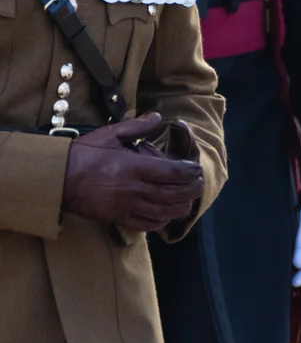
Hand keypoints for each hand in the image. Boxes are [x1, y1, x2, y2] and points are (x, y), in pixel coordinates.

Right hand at [62, 112, 205, 232]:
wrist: (59, 178)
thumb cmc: (84, 154)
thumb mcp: (110, 134)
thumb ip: (137, 126)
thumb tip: (159, 117)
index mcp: (137, 167)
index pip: (175, 172)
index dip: (191, 172)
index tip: (196, 169)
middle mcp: (137, 189)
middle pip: (176, 194)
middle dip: (192, 190)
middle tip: (199, 185)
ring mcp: (129, 206)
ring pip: (166, 212)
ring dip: (181, 207)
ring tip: (188, 201)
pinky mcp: (120, 218)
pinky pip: (148, 225)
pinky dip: (162, 221)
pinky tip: (166, 215)